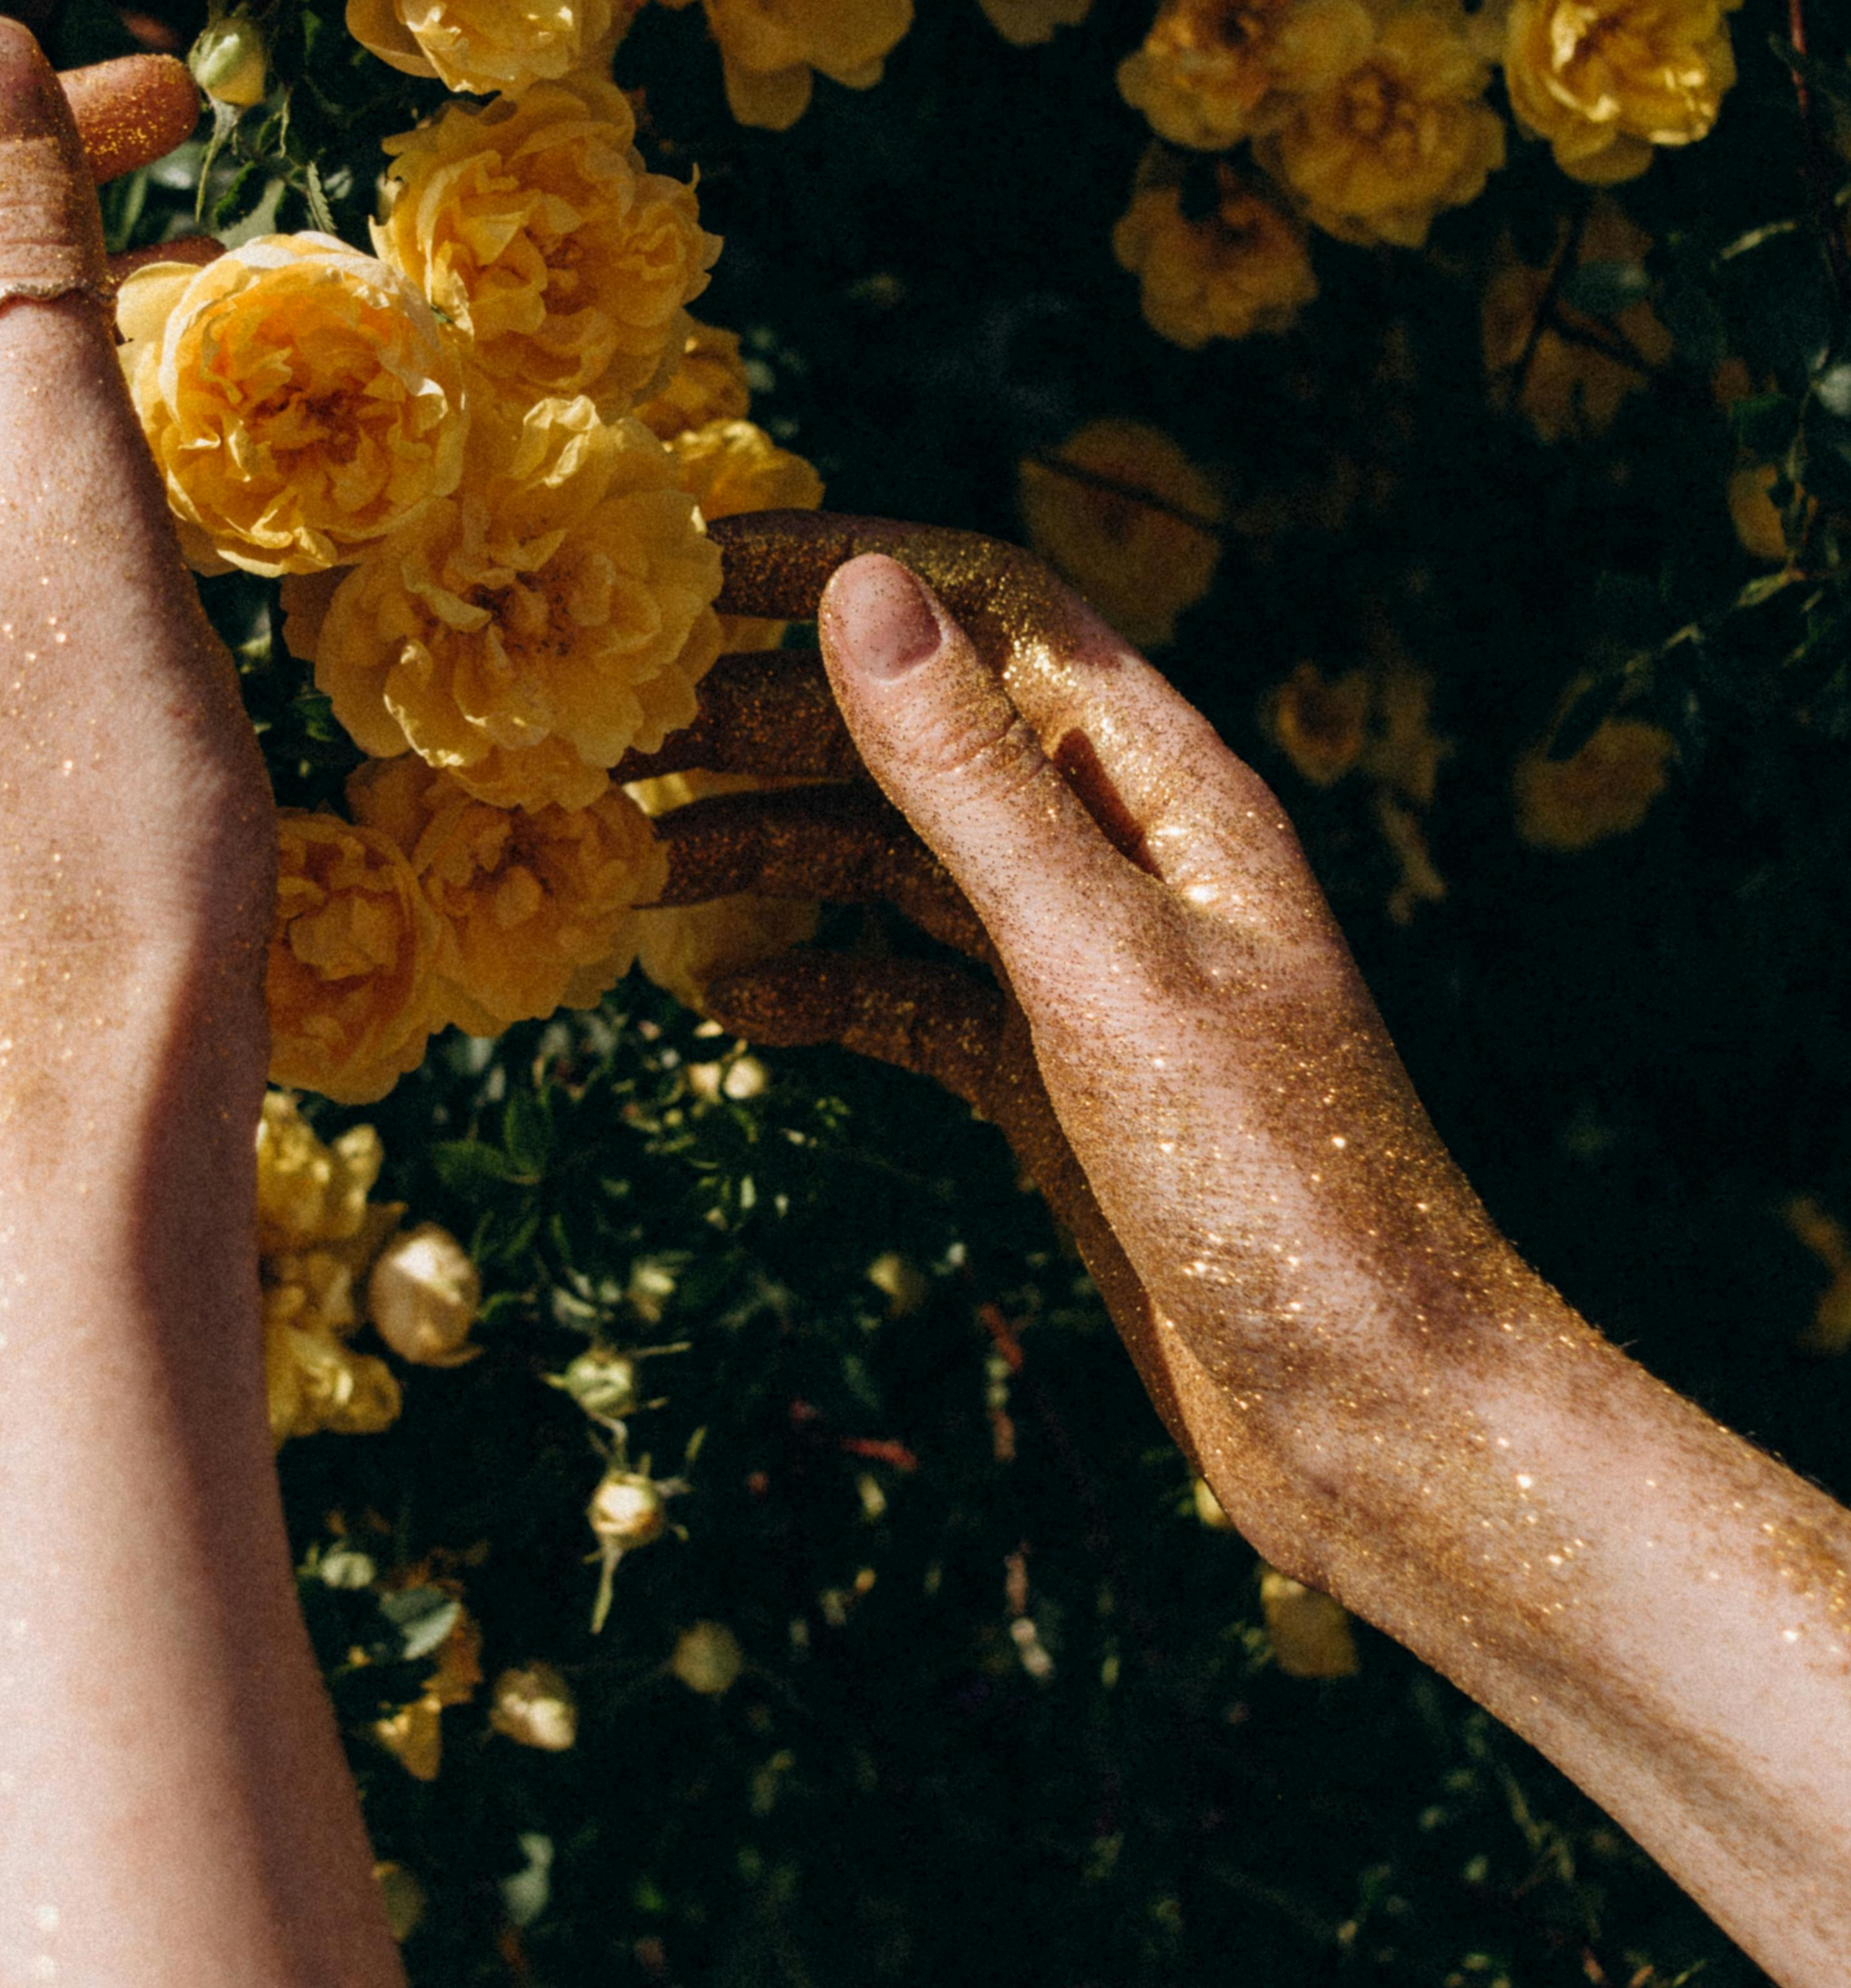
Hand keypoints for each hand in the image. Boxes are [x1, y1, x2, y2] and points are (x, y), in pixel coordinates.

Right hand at [652, 512, 1527, 1576]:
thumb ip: (971, 782)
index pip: (984, 606)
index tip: (681, 571)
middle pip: (925, 733)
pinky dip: (825, 986)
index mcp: (1165, 788)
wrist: (1377, 1418)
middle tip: (609, 738)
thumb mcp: (1102, 963)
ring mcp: (1093, 976)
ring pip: (904, 866)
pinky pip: (917, 996)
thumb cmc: (1280, 1187)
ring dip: (774, 852)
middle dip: (769, 719)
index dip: (837, 569)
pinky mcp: (1062, 1087)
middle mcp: (1130, 858)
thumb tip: (861, 590)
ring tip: (634, 867)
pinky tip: (732, 1005)